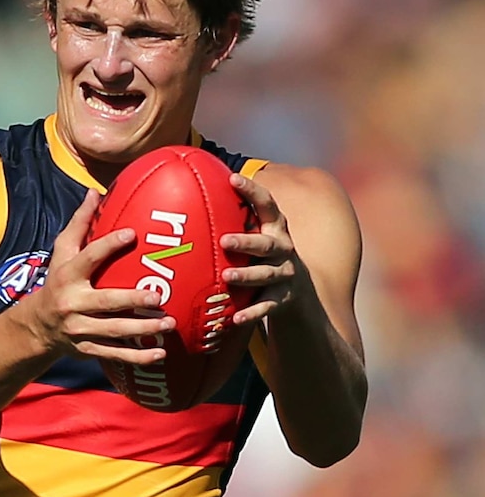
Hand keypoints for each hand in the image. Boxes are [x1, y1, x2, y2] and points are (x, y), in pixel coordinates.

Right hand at [25, 189, 176, 361]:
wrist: (37, 327)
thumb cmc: (58, 281)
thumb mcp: (62, 252)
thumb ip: (80, 224)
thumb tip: (95, 191)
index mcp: (68, 275)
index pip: (89, 258)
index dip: (109, 245)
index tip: (132, 234)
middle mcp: (72, 303)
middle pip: (105, 302)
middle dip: (132, 301)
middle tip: (158, 296)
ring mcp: (80, 329)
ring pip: (114, 332)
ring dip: (142, 330)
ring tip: (168, 324)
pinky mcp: (87, 349)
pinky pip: (115, 354)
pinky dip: (137, 357)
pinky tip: (160, 354)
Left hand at [220, 173, 305, 324]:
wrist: (299, 289)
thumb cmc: (265, 255)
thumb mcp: (259, 234)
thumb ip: (238, 219)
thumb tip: (197, 193)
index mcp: (276, 228)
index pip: (267, 204)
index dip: (252, 191)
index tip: (233, 178)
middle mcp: (283, 248)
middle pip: (265, 244)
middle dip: (246, 242)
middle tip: (224, 241)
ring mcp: (284, 274)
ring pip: (265, 275)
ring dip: (246, 276)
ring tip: (226, 277)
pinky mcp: (282, 298)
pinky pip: (266, 306)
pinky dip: (252, 313)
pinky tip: (235, 318)